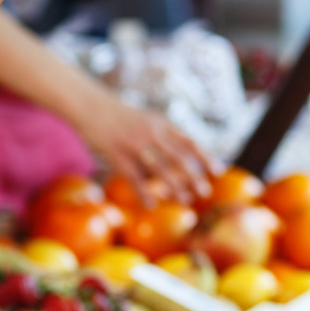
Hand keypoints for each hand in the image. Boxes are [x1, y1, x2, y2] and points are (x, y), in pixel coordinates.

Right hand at [64, 84, 212, 202]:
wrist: (91, 105)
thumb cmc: (121, 117)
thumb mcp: (147, 119)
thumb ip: (164, 134)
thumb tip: (183, 156)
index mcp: (162, 123)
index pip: (189, 141)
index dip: (205, 157)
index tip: (218, 171)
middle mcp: (151, 132)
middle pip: (178, 158)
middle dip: (194, 176)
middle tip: (205, 192)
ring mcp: (134, 143)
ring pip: (159, 169)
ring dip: (174, 186)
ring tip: (184, 200)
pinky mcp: (115, 153)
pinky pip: (133, 176)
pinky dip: (143, 192)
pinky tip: (151, 204)